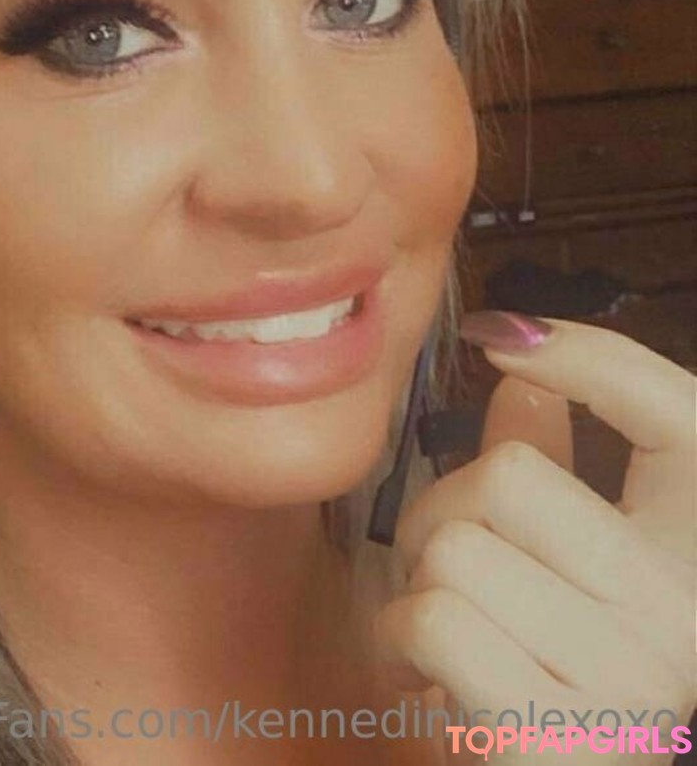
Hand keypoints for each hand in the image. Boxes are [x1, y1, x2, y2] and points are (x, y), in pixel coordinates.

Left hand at [374, 314, 695, 761]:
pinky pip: (430, 620)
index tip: (505, 338)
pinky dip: (397, 644)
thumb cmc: (531, 680)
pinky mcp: (555, 740)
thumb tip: (522, 369)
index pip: (680, 417)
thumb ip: (551, 477)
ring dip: (411, 586)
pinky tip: (425, 684)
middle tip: (441, 572)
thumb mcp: (552, 573)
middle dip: (438, 513)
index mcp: (694, 562)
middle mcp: (684, 619)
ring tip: (441, 637)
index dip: (593, 357)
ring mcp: (631, 685)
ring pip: (453, 548)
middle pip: (509, 475)